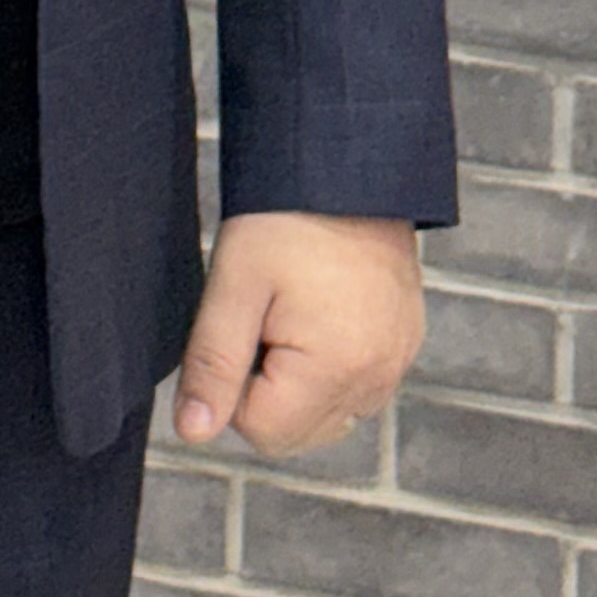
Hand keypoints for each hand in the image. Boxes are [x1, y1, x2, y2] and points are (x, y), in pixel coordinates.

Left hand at [173, 214, 423, 456]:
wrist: (345, 163)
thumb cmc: (285, 216)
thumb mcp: (234, 285)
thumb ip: (212, 365)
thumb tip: (192, 432)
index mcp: (336, 369)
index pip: (260, 430)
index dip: (234, 383)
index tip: (241, 324)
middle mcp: (377, 379)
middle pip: (296, 433)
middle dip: (266, 388)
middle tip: (264, 316)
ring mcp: (397, 364)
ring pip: (326, 417)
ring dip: (298, 383)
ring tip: (291, 310)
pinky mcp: (404, 346)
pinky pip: (355, 389)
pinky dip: (329, 368)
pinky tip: (318, 312)